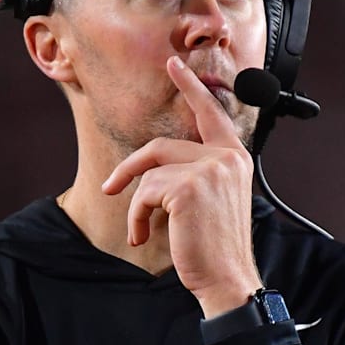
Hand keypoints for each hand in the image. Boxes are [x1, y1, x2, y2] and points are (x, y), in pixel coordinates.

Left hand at [102, 56, 261, 316]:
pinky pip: (145, 193)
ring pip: (150, 173)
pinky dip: (137, 216)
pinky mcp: (188, 188)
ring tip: (141, 230)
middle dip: (130, 168)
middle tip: (110, 187)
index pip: (210, 113)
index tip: (174, 65)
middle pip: (161, 146)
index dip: (190, 87)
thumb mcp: (215, 200)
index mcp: (235, 158)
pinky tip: (144, 235)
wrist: (227, 279)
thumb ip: (199, 172)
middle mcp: (225, 158)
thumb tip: (156, 167)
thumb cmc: (217, 246)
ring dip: (137, 205)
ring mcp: (209, 170)